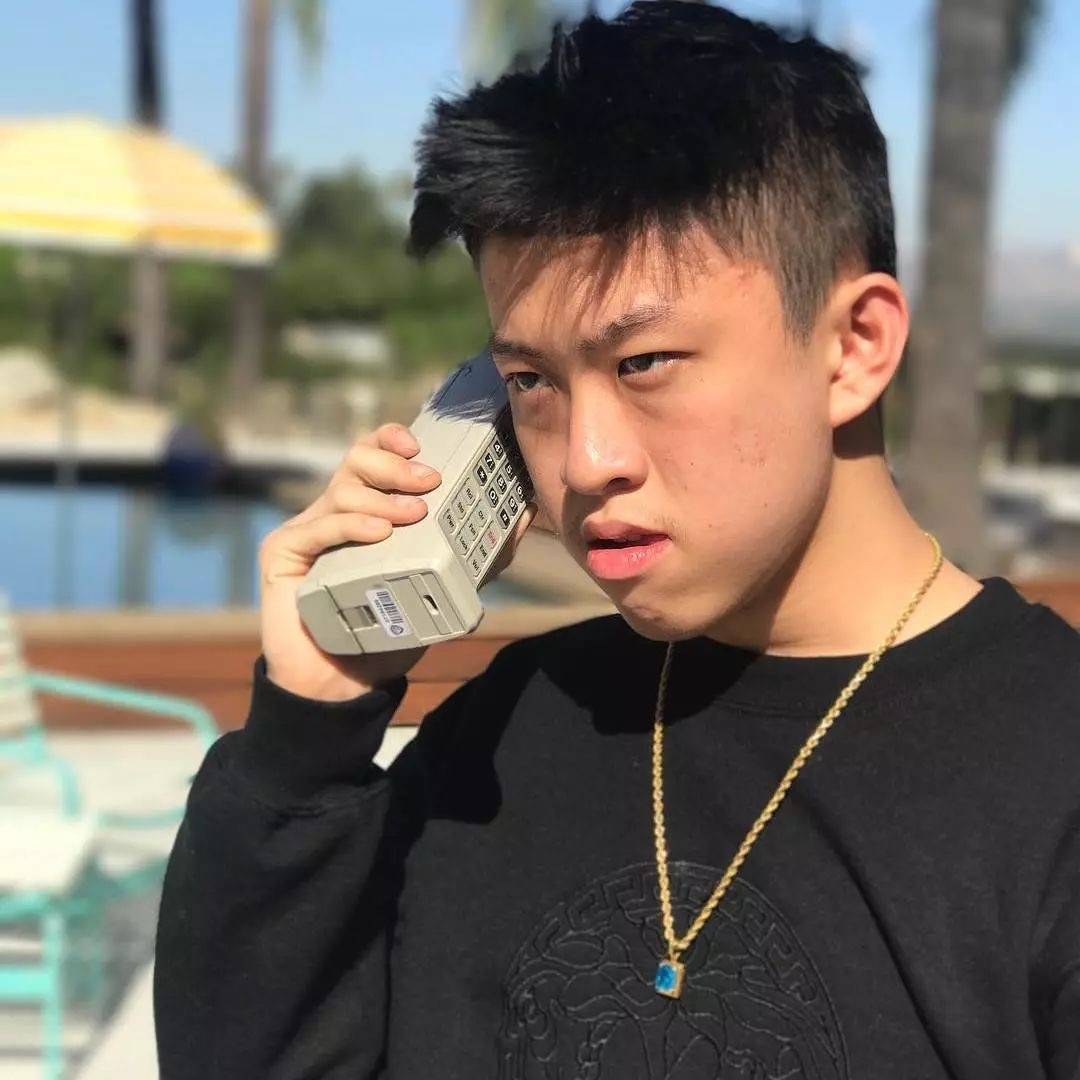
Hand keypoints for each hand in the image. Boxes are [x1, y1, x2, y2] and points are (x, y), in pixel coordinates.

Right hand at [257, 422, 537, 702]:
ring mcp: (307, 531)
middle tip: (428, 482)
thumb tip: (522, 515)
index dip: (391, 439)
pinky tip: (378, 533)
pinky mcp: (282, 554)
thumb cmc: (390, 632)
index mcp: (366, 509)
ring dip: (381, 497)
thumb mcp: (443, 585)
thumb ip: (480, 553)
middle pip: (355, 461)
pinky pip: (316, 528)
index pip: (373, 455)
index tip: (419, 445)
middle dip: (394, 464)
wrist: (345, 683)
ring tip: (412, 515)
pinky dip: (351, 525)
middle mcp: (334, 512)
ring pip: (341, 490)